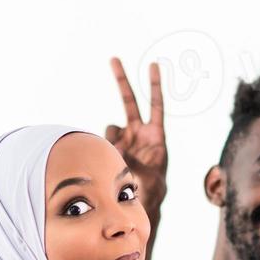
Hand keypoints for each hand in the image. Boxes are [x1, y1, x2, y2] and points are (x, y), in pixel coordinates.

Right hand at [105, 57, 166, 183]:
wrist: (142, 202)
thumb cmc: (152, 190)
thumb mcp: (148, 177)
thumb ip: (133, 161)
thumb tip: (117, 150)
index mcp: (156, 136)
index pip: (156, 105)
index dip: (154, 85)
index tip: (153, 64)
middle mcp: (139, 133)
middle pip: (129, 101)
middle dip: (121, 80)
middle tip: (114, 58)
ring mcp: (124, 139)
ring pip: (110, 128)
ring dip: (112, 140)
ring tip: (120, 160)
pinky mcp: (112, 148)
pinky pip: (103, 142)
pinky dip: (104, 149)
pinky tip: (111, 163)